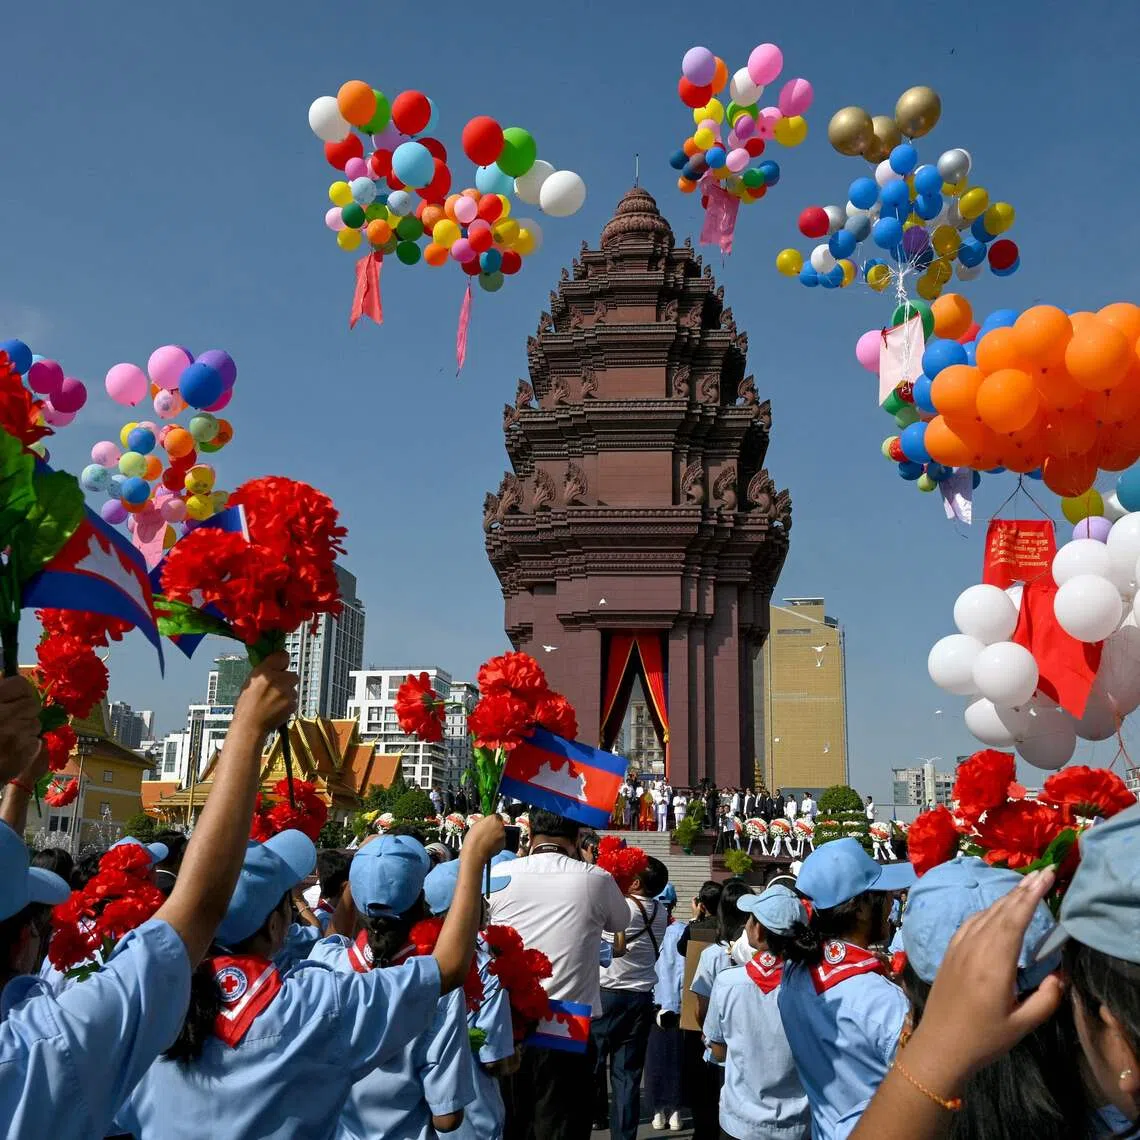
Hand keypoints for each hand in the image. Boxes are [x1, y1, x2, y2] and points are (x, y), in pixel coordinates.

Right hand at [0, 677, 42, 783]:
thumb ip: (1, 697)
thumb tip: (14, 686)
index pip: (21, 684)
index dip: (20, 691)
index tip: (16, 697)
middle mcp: (6, 715)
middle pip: (33, 704)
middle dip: (25, 712)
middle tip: (10, 722)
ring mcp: (17, 734)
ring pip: (35, 724)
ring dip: (24, 730)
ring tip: (4, 740)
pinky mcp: (25, 752)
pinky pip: (35, 743)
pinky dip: (26, 747)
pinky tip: (8, 753)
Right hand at [234, 652, 297, 734]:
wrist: (250, 726)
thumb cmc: (246, 705)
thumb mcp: (250, 683)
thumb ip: (264, 672)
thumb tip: (275, 666)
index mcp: (264, 672)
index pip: (282, 656)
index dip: (282, 662)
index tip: (281, 666)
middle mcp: (277, 679)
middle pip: (292, 674)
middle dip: (287, 681)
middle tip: (276, 689)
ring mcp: (287, 692)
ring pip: (293, 689)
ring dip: (287, 693)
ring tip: (273, 702)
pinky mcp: (292, 703)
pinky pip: (294, 700)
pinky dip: (288, 704)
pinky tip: (277, 709)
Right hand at [463, 813, 504, 863]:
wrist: (475, 853)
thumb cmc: (472, 839)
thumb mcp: (475, 825)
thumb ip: (483, 822)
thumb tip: (485, 822)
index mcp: (493, 818)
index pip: (496, 816)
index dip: (492, 821)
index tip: (489, 824)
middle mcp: (500, 825)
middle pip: (499, 825)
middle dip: (494, 828)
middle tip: (486, 833)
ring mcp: (503, 835)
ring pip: (500, 833)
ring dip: (496, 836)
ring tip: (487, 841)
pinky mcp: (503, 844)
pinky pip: (500, 841)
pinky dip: (497, 843)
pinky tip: (489, 846)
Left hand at [906, 867, 1063, 1088]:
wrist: (939, 1045)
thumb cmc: (983, 1038)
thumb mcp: (1022, 1025)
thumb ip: (1046, 999)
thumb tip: (1058, 975)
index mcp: (993, 963)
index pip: (1014, 919)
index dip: (1030, 896)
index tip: (1045, 877)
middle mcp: (974, 948)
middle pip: (1000, 911)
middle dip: (1022, 890)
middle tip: (1041, 872)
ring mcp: (958, 947)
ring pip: (984, 914)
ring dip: (1005, 898)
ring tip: (1025, 885)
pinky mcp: (949, 951)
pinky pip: (970, 922)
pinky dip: (987, 910)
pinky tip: (996, 910)